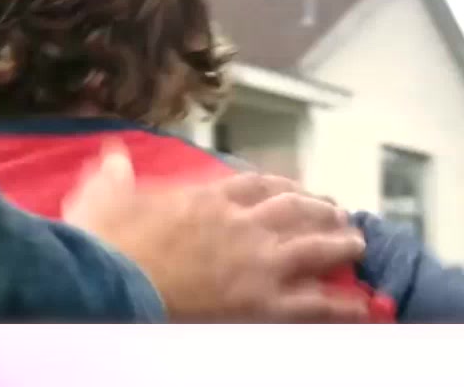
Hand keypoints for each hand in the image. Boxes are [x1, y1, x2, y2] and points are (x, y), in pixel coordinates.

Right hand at [62, 144, 367, 321]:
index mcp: (207, 198)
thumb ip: (113, 176)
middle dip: (320, 209)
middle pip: (295, 208)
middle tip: (337, 213)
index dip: (280, 186)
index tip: (292, 189)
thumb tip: (111, 157)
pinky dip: (342, 304)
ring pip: (315, 245)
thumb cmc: (106, 244)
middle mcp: (241, 224)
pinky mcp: (263, 302)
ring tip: (358, 244)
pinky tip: (361, 306)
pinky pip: (315, 302)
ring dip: (341, 243)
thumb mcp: (102, 198)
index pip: (255, 184)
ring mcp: (258, 261)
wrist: (114, 283)